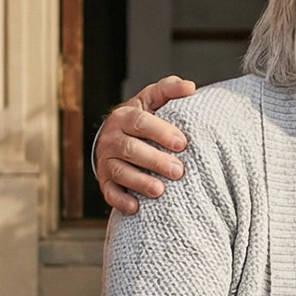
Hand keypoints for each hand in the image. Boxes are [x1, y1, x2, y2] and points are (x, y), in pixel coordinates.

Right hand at [95, 77, 195, 211]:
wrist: (116, 138)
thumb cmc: (143, 119)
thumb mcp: (153, 100)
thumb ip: (170, 90)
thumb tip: (190, 87)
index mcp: (124, 116)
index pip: (141, 123)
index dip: (161, 132)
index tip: (182, 143)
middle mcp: (111, 138)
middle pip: (131, 149)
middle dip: (155, 161)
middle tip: (179, 171)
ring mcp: (106, 160)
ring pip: (120, 172)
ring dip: (140, 182)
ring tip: (160, 191)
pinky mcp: (105, 181)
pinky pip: (110, 192)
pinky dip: (121, 201)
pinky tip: (136, 208)